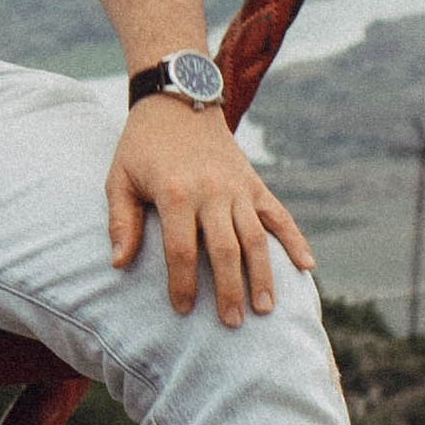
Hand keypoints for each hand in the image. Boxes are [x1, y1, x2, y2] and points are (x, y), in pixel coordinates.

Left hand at [106, 96, 315, 323]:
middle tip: (233, 323)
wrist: (177, 101)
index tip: (182, 310)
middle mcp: (211, 192)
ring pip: (256, 238)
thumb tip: (117, 264)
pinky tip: (307, 266)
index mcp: (175, 193)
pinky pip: (279, 214)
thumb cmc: (141, 146)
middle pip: (225, 250)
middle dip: (229, 290)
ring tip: (266, 309)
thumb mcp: (119, 179)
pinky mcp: (253, 182)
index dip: (182, 284)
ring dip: (264, 275)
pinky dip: (295, 239)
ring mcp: (237, 187)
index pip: (182, 250)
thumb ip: (121, 222)